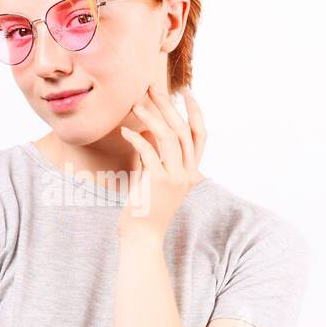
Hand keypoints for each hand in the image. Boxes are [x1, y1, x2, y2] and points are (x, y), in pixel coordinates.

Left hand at [117, 85, 206, 243]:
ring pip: (169, 137)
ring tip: (134, 104)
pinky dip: (136, 138)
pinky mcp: (159, 182)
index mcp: (190, 172)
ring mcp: (176, 178)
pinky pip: (149, 151)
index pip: (200, 135)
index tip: (186, 92)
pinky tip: (124, 131)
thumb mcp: (154, 180)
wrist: (141, 239)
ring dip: (151, 117)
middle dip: (168, 105)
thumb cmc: (143, 210)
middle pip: (183, 130)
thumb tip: (149, 132)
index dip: (195, 112)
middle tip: (152, 87)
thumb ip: (157, 157)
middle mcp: (188, 174)